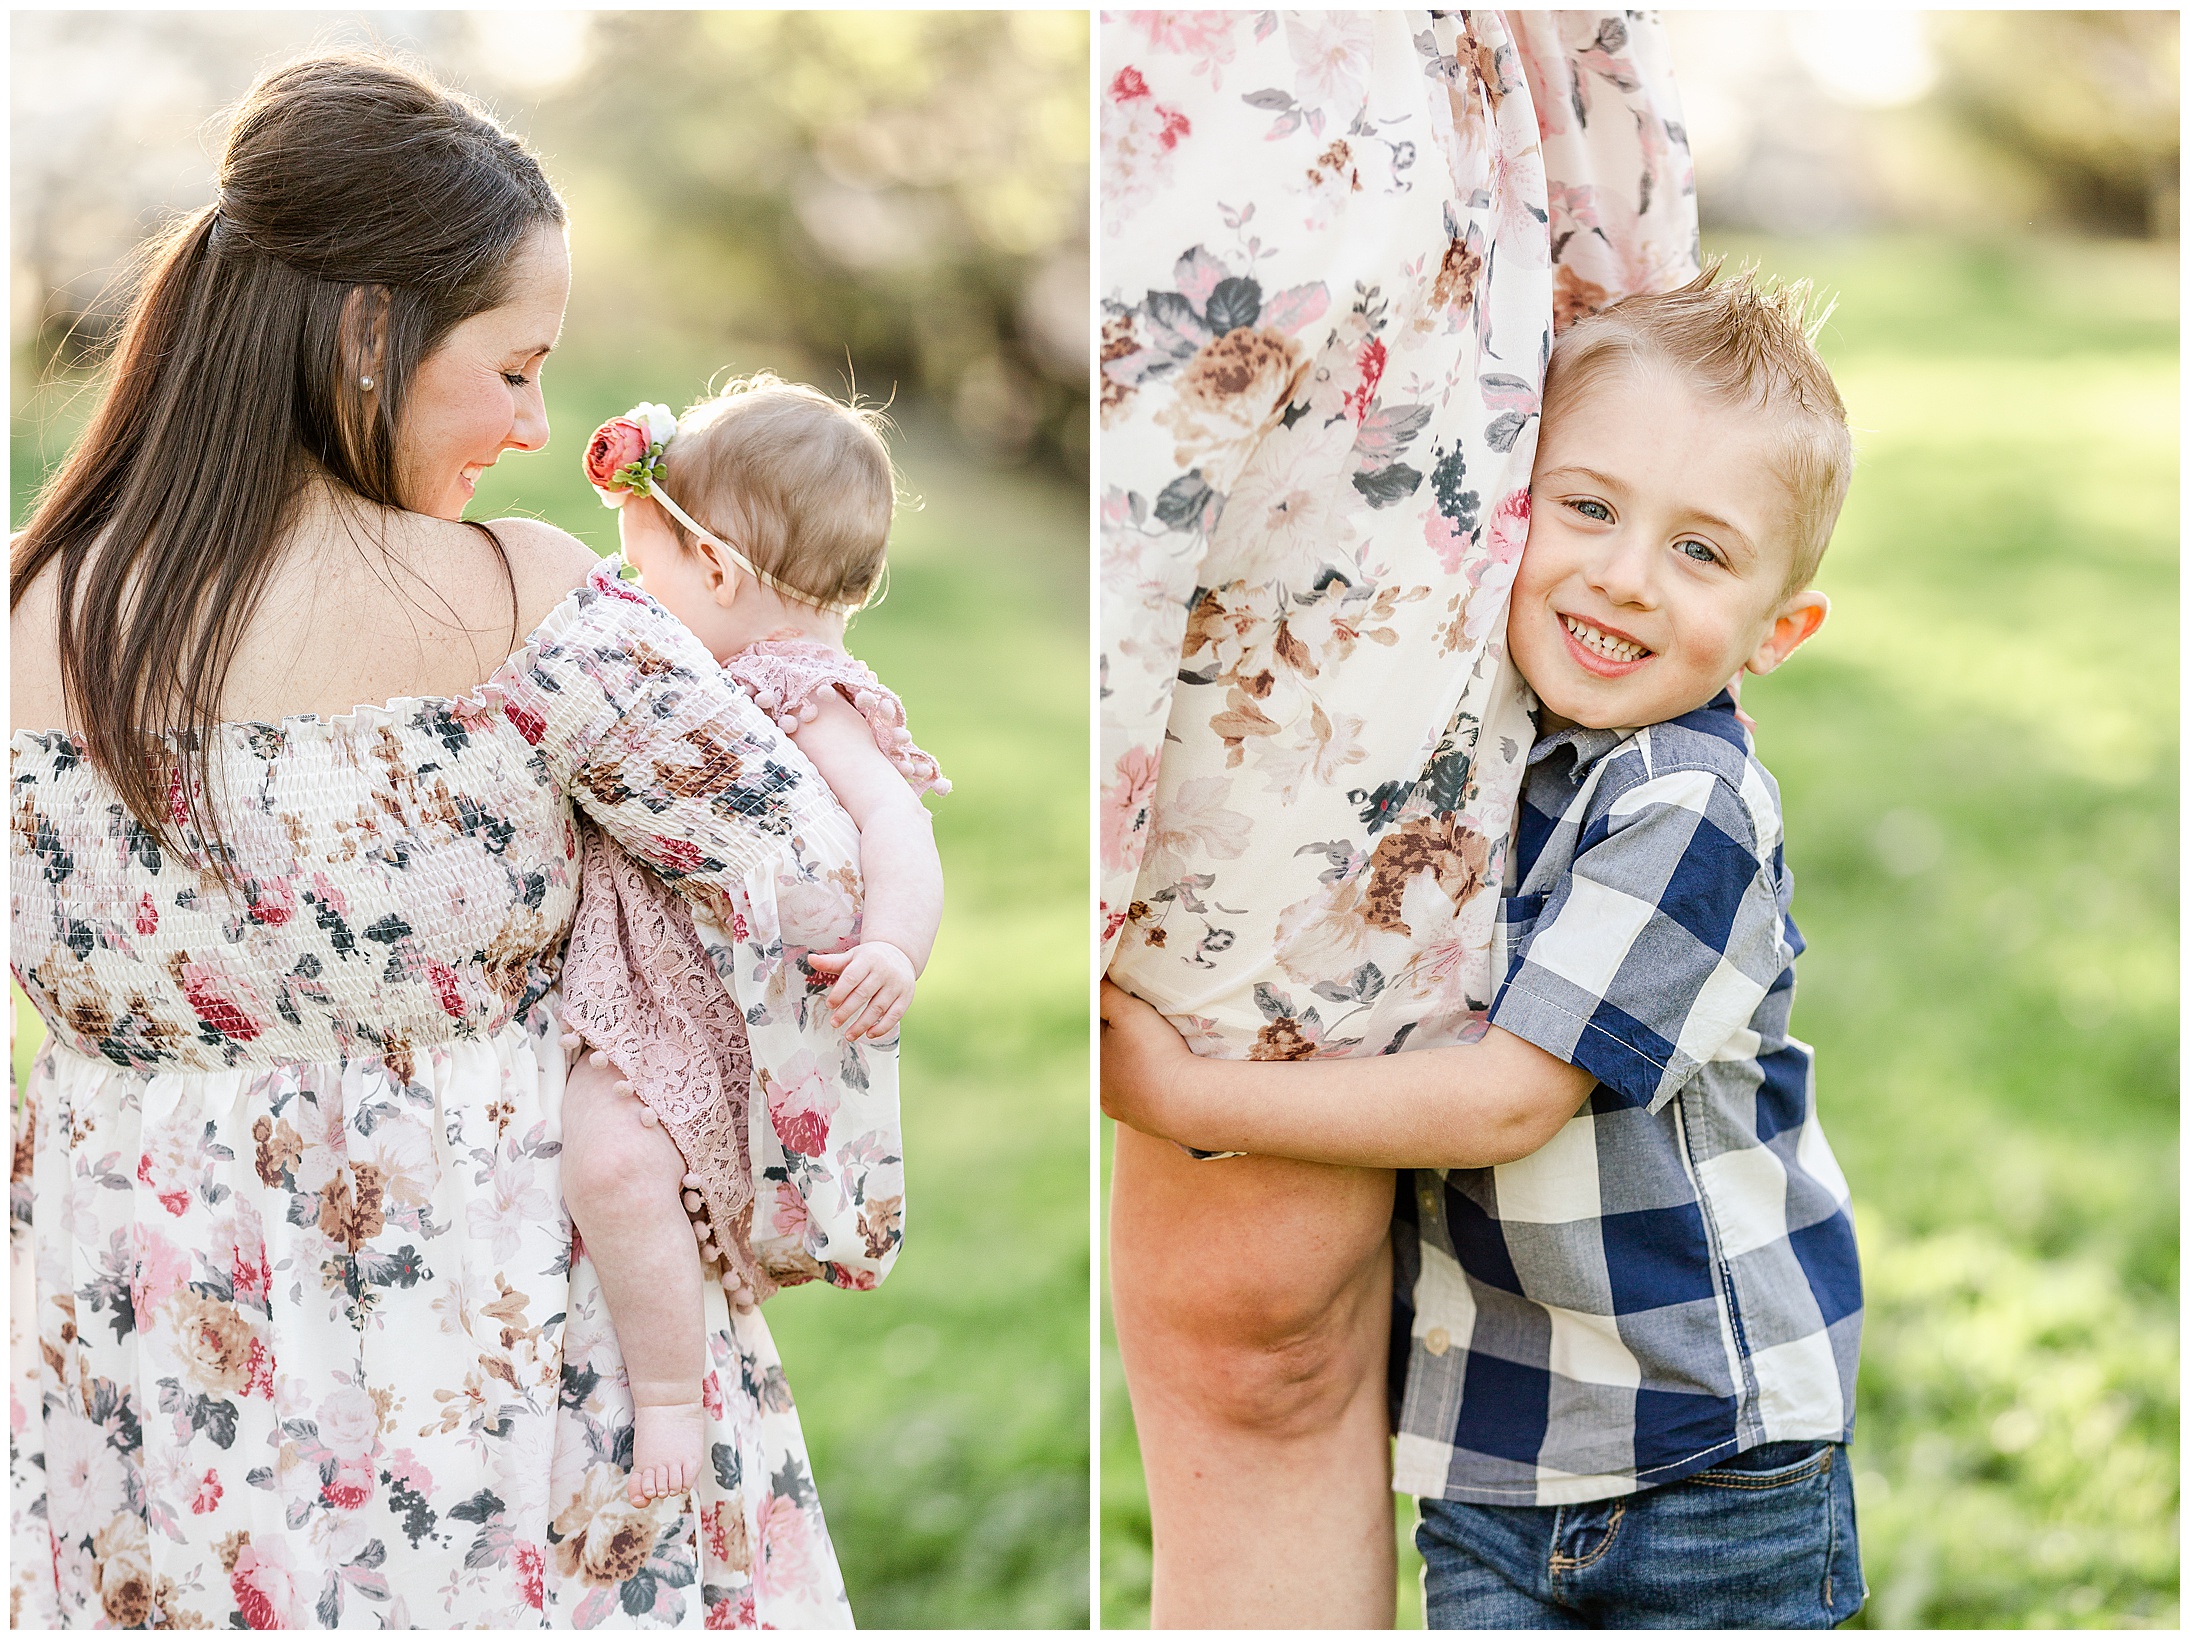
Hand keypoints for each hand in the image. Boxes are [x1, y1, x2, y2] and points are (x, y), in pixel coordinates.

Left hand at [807, 942, 915, 1039]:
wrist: (900, 953)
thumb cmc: (870, 958)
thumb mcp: (852, 957)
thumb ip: (831, 962)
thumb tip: (810, 959)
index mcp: (868, 960)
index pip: (852, 977)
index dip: (840, 993)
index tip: (829, 1005)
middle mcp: (884, 971)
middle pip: (863, 994)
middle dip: (847, 1011)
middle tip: (834, 1023)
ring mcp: (896, 985)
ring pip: (878, 1008)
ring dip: (862, 1024)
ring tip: (848, 1035)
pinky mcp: (906, 996)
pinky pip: (894, 1015)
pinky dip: (882, 1027)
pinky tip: (869, 1034)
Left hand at [1098, 979, 1194, 1137]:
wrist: (1186, 1102)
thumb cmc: (1156, 1052)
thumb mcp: (1130, 1011)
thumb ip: (1107, 994)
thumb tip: (1093, 980)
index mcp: (1095, 1059)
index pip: (1098, 1027)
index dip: (1114, 1013)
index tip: (1129, 1004)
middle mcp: (1102, 1088)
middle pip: (1111, 1056)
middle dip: (1124, 1042)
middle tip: (1148, 1029)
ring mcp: (1121, 1108)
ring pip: (1126, 1080)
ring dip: (1136, 1068)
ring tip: (1157, 1056)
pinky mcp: (1142, 1123)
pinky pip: (1143, 1100)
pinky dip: (1150, 1090)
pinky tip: (1163, 1083)